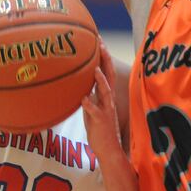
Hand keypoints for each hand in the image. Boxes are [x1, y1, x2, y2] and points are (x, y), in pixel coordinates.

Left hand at [81, 39, 122, 159]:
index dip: (103, 56)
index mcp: (105, 95)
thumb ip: (89, 94)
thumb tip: (81, 82)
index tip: (98, 40)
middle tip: (100, 44)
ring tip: (95, 69)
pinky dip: (89, 105)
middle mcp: (108, 99)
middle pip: (109, 75)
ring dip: (101, 80)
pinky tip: (83, 98)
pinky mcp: (101, 121)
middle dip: (105, 60)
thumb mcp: (92, 107)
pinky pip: (95, 112)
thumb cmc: (98, 128)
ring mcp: (106, 110)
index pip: (106, 71)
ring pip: (106, 92)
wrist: (108, 149)